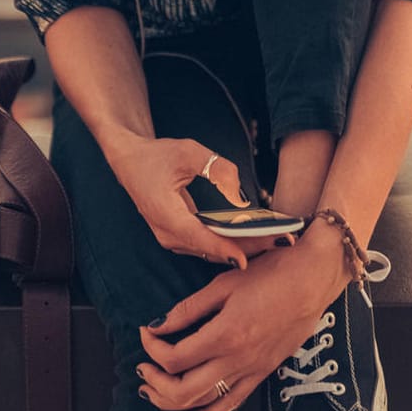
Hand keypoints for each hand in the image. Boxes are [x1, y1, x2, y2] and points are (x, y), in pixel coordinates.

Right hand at [106, 135, 285, 269]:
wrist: (130, 162)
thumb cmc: (157, 155)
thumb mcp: (188, 151)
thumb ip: (216, 168)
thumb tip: (240, 192)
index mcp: (164, 213)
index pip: (197, 237)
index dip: (221, 248)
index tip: (244, 259)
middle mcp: (166, 232)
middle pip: (209, 247)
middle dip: (245, 247)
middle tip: (280, 242)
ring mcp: (171, 237)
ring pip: (209, 249)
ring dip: (241, 246)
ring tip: (275, 240)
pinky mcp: (179, 236)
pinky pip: (207, 244)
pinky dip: (230, 242)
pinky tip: (255, 237)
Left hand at [134, 230, 352, 410]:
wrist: (314, 278)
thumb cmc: (272, 273)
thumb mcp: (225, 284)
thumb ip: (188, 309)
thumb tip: (157, 325)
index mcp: (225, 335)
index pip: (174, 358)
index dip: (152, 348)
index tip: (146, 332)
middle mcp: (238, 360)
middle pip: (184, 393)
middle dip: (155, 384)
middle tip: (143, 367)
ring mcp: (252, 371)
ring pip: (206, 406)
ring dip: (174, 403)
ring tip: (156, 390)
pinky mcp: (263, 374)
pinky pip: (231, 404)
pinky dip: (207, 410)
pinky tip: (194, 402)